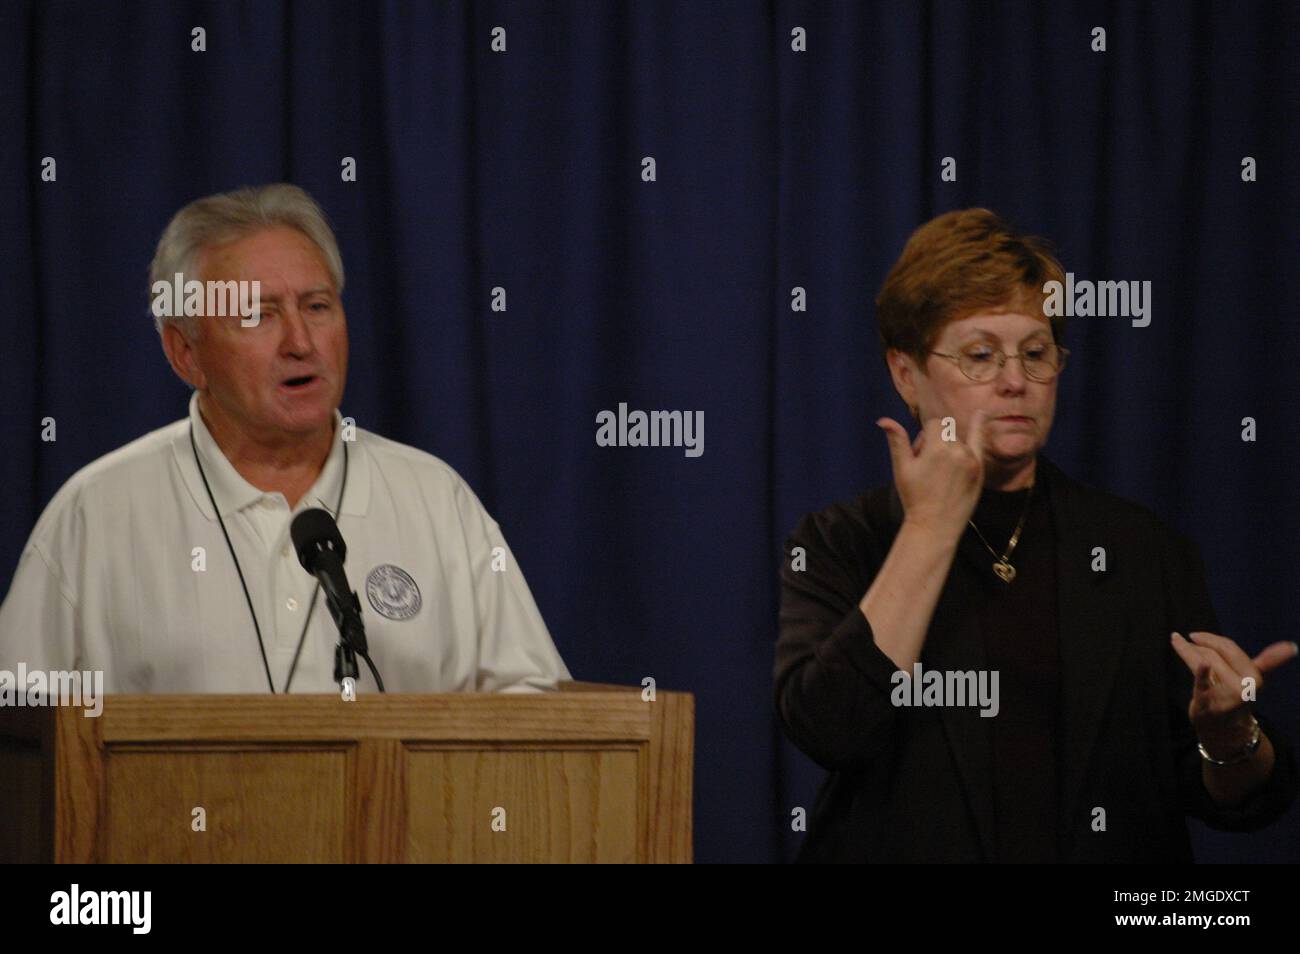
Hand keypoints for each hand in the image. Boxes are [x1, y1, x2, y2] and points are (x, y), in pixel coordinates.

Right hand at [876, 410, 989, 540]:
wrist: (935, 525)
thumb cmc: (915, 497)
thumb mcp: (902, 468)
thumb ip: (897, 441)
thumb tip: (883, 420)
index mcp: (937, 448)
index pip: (933, 424)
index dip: (924, 437)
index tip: (920, 455)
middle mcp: (957, 450)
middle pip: (946, 430)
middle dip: (936, 441)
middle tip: (929, 467)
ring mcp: (971, 459)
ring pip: (959, 439)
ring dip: (950, 446)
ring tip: (942, 472)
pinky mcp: (979, 469)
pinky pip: (980, 441)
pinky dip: (979, 426)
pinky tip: (981, 413)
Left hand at [1170, 631, 1297, 755]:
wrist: (1225, 730)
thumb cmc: (1236, 697)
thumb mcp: (1252, 679)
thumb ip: (1269, 661)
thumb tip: (1291, 646)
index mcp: (1255, 678)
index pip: (1230, 649)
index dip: (1212, 639)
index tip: (1195, 635)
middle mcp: (1244, 686)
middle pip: (1215, 654)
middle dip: (1200, 644)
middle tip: (1188, 640)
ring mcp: (1226, 696)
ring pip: (1204, 662)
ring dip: (1188, 651)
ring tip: (1179, 644)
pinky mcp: (1208, 703)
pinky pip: (1202, 683)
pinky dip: (1201, 671)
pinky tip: (1193, 657)